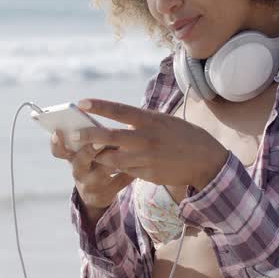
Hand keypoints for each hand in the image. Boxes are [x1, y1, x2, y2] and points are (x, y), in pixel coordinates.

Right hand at [50, 128, 134, 210]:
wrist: (95, 192)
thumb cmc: (92, 160)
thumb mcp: (84, 151)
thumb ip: (88, 135)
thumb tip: (92, 111)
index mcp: (71, 158)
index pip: (59, 151)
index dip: (57, 143)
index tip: (58, 131)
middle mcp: (79, 171)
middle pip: (80, 161)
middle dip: (89, 150)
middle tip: (100, 141)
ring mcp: (92, 184)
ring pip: (102, 171)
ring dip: (114, 159)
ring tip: (125, 148)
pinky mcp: (108, 192)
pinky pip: (121, 180)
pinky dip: (130, 170)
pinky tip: (140, 161)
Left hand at [71, 98, 228, 193]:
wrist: (205, 160)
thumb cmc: (183, 136)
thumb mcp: (164, 121)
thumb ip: (141, 122)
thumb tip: (118, 121)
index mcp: (150, 121)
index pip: (119, 111)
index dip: (99, 106)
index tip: (81, 103)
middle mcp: (146, 139)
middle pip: (109, 137)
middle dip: (87, 136)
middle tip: (72, 135)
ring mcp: (146, 159)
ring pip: (112, 158)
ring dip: (99, 156)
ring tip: (90, 152)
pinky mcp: (148, 175)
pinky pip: (125, 171)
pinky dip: (117, 167)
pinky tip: (113, 164)